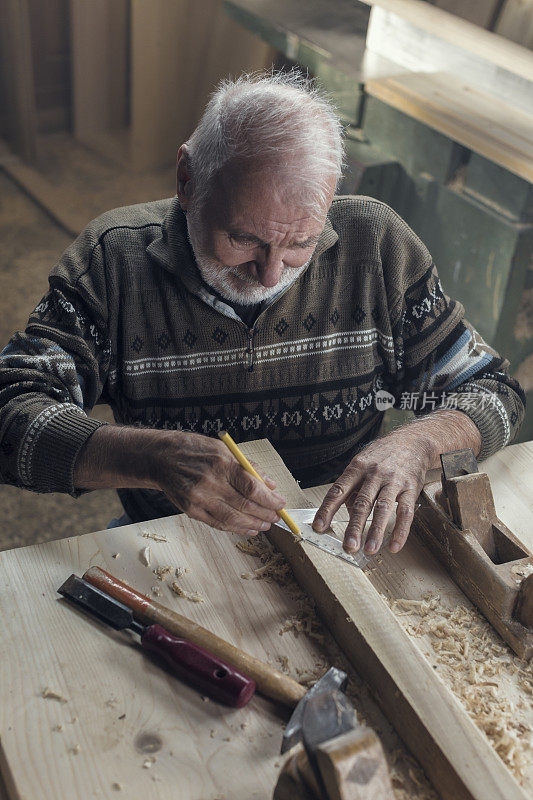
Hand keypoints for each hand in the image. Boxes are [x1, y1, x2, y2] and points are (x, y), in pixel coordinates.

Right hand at [154, 431, 285, 535]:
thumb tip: (269, 484)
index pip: (252, 487)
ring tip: (265, 525)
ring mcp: (199, 498)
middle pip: (245, 506)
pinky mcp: (190, 510)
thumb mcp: (223, 449)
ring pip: (232, 519)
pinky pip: (217, 524)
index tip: (281, 503)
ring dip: (252, 525)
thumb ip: (248, 467)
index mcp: (221, 463)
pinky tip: (247, 529)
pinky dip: (235, 529)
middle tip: (276, 517)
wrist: (159, 458)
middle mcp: (210, 482)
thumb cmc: (194, 450)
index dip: (269, 499)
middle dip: (265, 514)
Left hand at [312, 432, 434, 554]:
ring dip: (376, 531)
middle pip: (362, 503)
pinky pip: (406, 512)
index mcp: (356, 468)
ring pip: (383, 508)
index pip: (338, 491)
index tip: (319, 527)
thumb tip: (349, 517)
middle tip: (348, 547)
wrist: (412, 441)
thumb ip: (353, 490)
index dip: (327, 509)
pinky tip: (394, 546)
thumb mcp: (361, 465)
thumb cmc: (381, 456)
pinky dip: (400, 531)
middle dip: (354, 527)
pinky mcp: (411, 488)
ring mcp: (393, 481)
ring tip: (369, 550)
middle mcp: (374, 474)